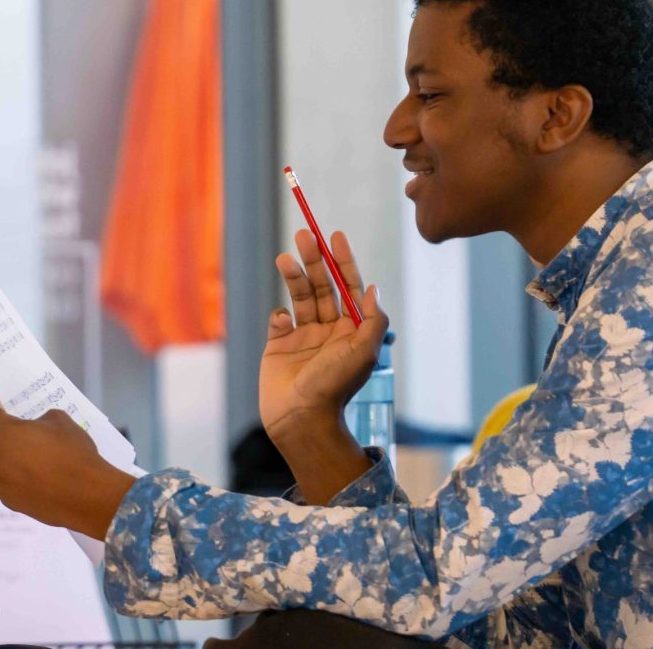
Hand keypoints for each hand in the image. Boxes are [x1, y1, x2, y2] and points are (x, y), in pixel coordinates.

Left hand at [0, 383, 135, 539]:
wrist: (86, 498)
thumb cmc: (71, 452)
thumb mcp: (58, 419)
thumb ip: (36, 420)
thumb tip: (33, 430)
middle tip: (19, 424)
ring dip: (8, 452)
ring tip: (32, 452)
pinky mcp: (7, 501)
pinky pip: (7, 479)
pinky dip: (17, 473)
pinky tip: (39, 473)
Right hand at [260, 229, 388, 449]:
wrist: (301, 417)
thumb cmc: (336, 386)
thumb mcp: (365, 352)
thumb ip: (374, 319)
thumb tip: (373, 288)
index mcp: (351, 329)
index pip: (350, 287)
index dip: (344, 261)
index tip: (335, 237)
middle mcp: (329, 330)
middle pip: (323, 286)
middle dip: (315, 260)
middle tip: (304, 235)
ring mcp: (303, 337)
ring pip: (299, 296)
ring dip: (294, 275)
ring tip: (285, 258)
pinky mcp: (279, 345)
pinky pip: (279, 320)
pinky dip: (279, 314)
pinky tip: (282, 320)